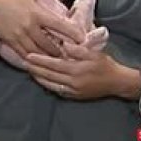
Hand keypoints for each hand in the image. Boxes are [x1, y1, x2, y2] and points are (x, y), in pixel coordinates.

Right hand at [0, 0, 83, 57]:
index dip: (71, 33)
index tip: (81, 39)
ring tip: (57, 61)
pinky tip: (40, 62)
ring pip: (38, 52)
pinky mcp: (12, 42)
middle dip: (60, 51)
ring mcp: (20, 36)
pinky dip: (34, 59)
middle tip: (70, 56)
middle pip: (49, 43)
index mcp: (36, 13)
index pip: (57, 24)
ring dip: (48, 57)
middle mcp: (29, 26)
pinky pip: (25, 54)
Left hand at [23, 43, 140, 99]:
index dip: (39, 60)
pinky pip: (57, 91)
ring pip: (50, 84)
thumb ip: (77, 49)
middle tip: (24, 62)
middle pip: (49, 75)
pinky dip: (47, 85)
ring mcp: (73, 91)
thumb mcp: (93, 53)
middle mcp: (72, 82)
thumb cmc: (105, 65)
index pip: (53, 64)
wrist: (117, 82)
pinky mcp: (74, 96)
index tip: (28, 55)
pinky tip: (41, 79)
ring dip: (39, 77)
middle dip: (35, 69)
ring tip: (29, 70)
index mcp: (76, 70)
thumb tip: (62, 45)